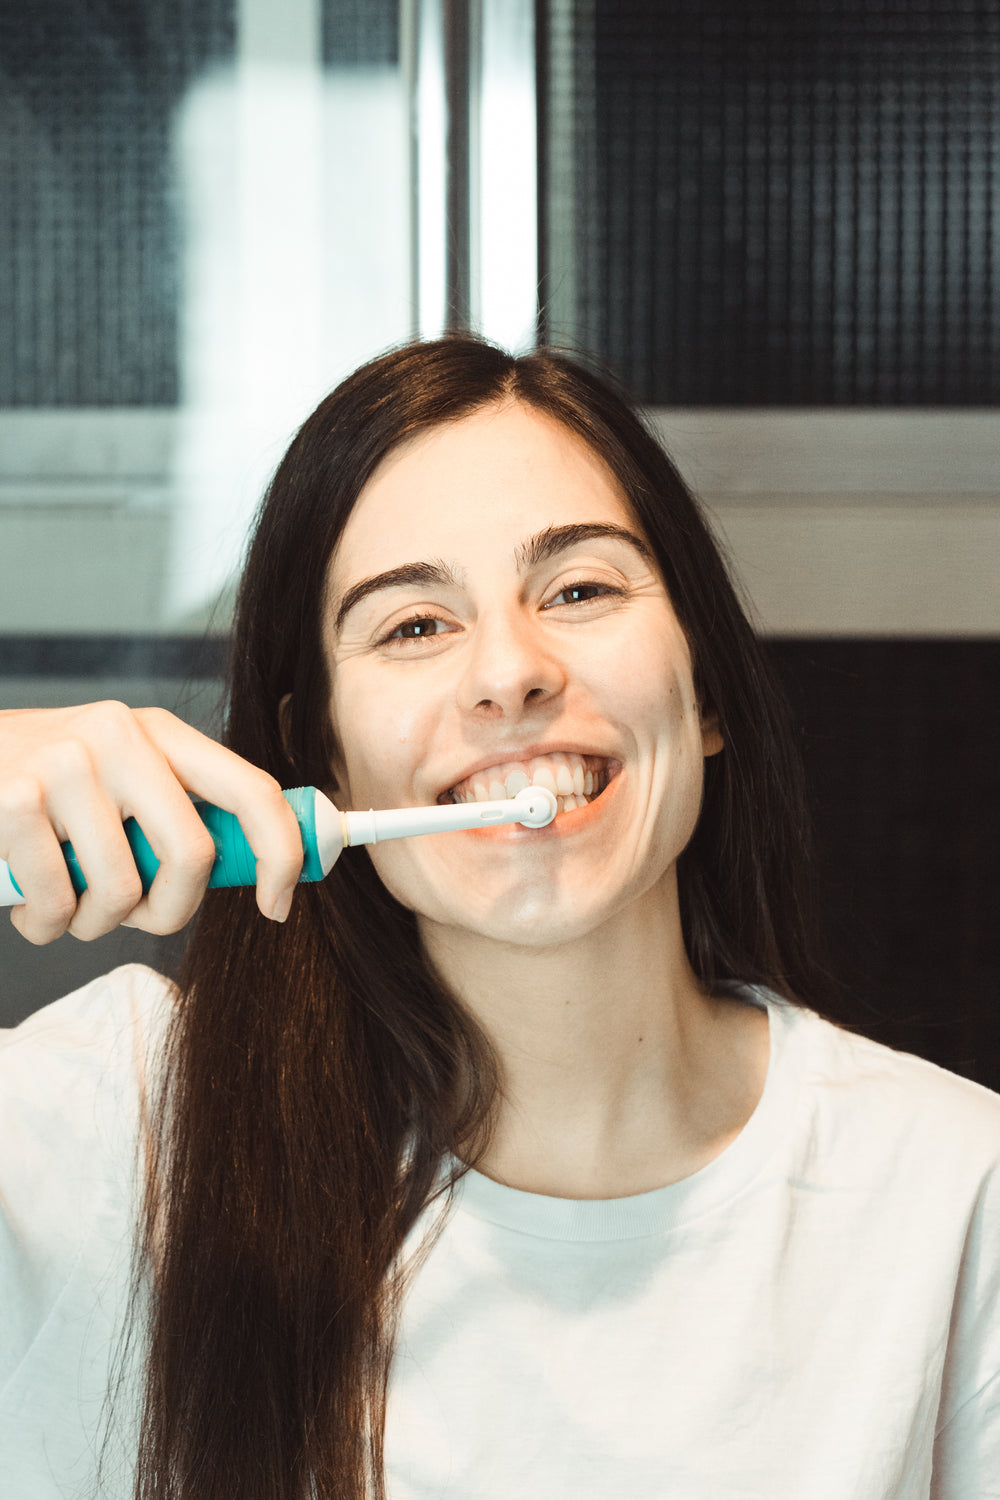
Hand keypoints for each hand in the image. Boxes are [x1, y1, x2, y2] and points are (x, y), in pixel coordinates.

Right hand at [0, 702, 303, 943]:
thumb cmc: (47, 789)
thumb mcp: (119, 778)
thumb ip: (175, 813)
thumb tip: (256, 875)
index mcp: (161, 732)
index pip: (252, 789)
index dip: (280, 854)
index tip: (278, 907)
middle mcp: (120, 736)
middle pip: (192, 855)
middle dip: (170, 912)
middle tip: (136, 919)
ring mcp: (66, 764)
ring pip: (120, 892)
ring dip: (92, 924)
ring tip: (64, 903)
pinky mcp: (14, 800)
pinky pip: (57, 903)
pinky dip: (44, 924)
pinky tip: (24, 898)